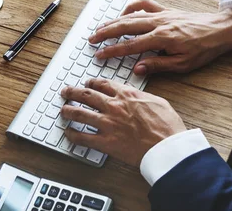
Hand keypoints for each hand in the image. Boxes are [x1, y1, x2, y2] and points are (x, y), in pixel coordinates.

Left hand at [60, 79, 185, 166]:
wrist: (168, 147)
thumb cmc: (167, 126)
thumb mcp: (157, 101)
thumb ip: (141, 96)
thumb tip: (134, 94)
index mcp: (126, 95)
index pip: (102, 84)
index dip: (91, 83)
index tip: (87, 84)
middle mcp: (114, 106)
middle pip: (86, 95)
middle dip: (73, 92)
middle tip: (66, 92)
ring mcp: (108, 124)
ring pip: (80, 114)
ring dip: (69, 111)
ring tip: (63, 110)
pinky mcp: (106, 142)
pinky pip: (83, 138)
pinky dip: (73, 135)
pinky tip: (68, 133)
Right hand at [90, 0, 231, 74]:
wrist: (221, 29)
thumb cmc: (204, 48)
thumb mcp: (183, 64)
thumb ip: (158, 65)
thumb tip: (137, 68)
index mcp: (162, 38)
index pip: (130, 45)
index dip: (112, 51)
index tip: (99, 54)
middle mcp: (159, 23)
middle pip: (125, 26)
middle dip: (106, 33)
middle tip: (91, 39)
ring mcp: (162, 14)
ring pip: (131, 15)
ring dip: (113, 21)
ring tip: (100, 28)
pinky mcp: (166, 9)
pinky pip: (144, 4)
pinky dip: (131, 7)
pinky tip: (123, 13)